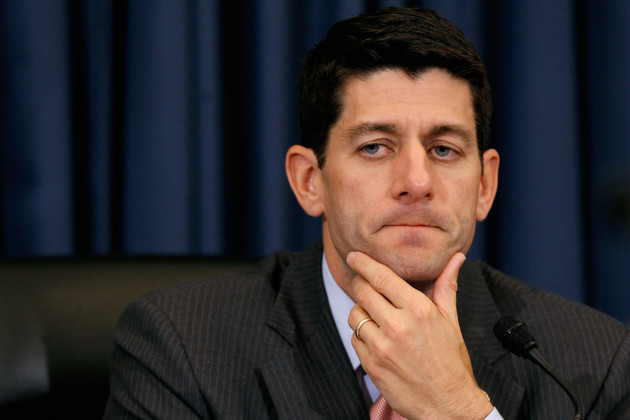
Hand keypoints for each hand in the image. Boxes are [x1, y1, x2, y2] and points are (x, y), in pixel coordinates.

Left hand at [347, 251, 492, 419]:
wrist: (448, 406)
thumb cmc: (451, 361)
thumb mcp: (450, 321)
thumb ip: (446, 286)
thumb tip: (456, 257)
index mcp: (419, 310)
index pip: (382, 277)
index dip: (364, 263)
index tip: (354, 255)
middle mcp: (398, 326)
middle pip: (363, 291)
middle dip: (360, 284)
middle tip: (364, 283)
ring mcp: (382, 347)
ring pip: (355, 314)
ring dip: (361, 311)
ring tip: (376, 316)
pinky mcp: (371, 365)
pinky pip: (355, 339)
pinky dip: (361, 335)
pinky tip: (378, 339)